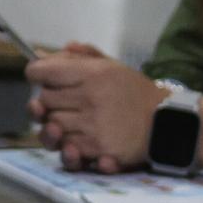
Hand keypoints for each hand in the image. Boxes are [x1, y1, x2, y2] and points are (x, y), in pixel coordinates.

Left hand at [26, 43, 160, 170]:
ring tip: (67, 124)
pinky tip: (76, 142)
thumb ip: (79, 57)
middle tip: (60, 102)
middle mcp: (89, 98)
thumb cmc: (136, 93)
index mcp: (92, 74)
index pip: (44, 71)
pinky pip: (66, 149)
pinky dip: (68, 147)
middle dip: (46, 101)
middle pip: (43, 100)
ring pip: (50, 127)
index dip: (36, 73)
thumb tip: (43, 52)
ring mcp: (92, 125)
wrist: (166, 123)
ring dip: (54, 127)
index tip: (39, 77)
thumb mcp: (112, 66)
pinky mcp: (97, 149)